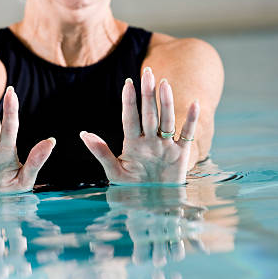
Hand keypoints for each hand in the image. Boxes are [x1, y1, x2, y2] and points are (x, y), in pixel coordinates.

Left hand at [80, 67, 198, 184]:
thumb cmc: (131, 190)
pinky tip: (194, 103)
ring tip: (164, 82)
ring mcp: (166, 146)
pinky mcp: (181, 155)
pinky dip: (191, 120)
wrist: (152, 207)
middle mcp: (150, 141)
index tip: (128, 83)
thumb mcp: (114, 172)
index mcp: (132, 143)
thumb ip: (101, 152)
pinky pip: (187, 134)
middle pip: (148, 114)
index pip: (130, 118)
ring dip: (165, 102)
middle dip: (147, 93)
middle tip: (147, 72)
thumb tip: (83, 134)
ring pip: (166, 119)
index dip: (129, 101)